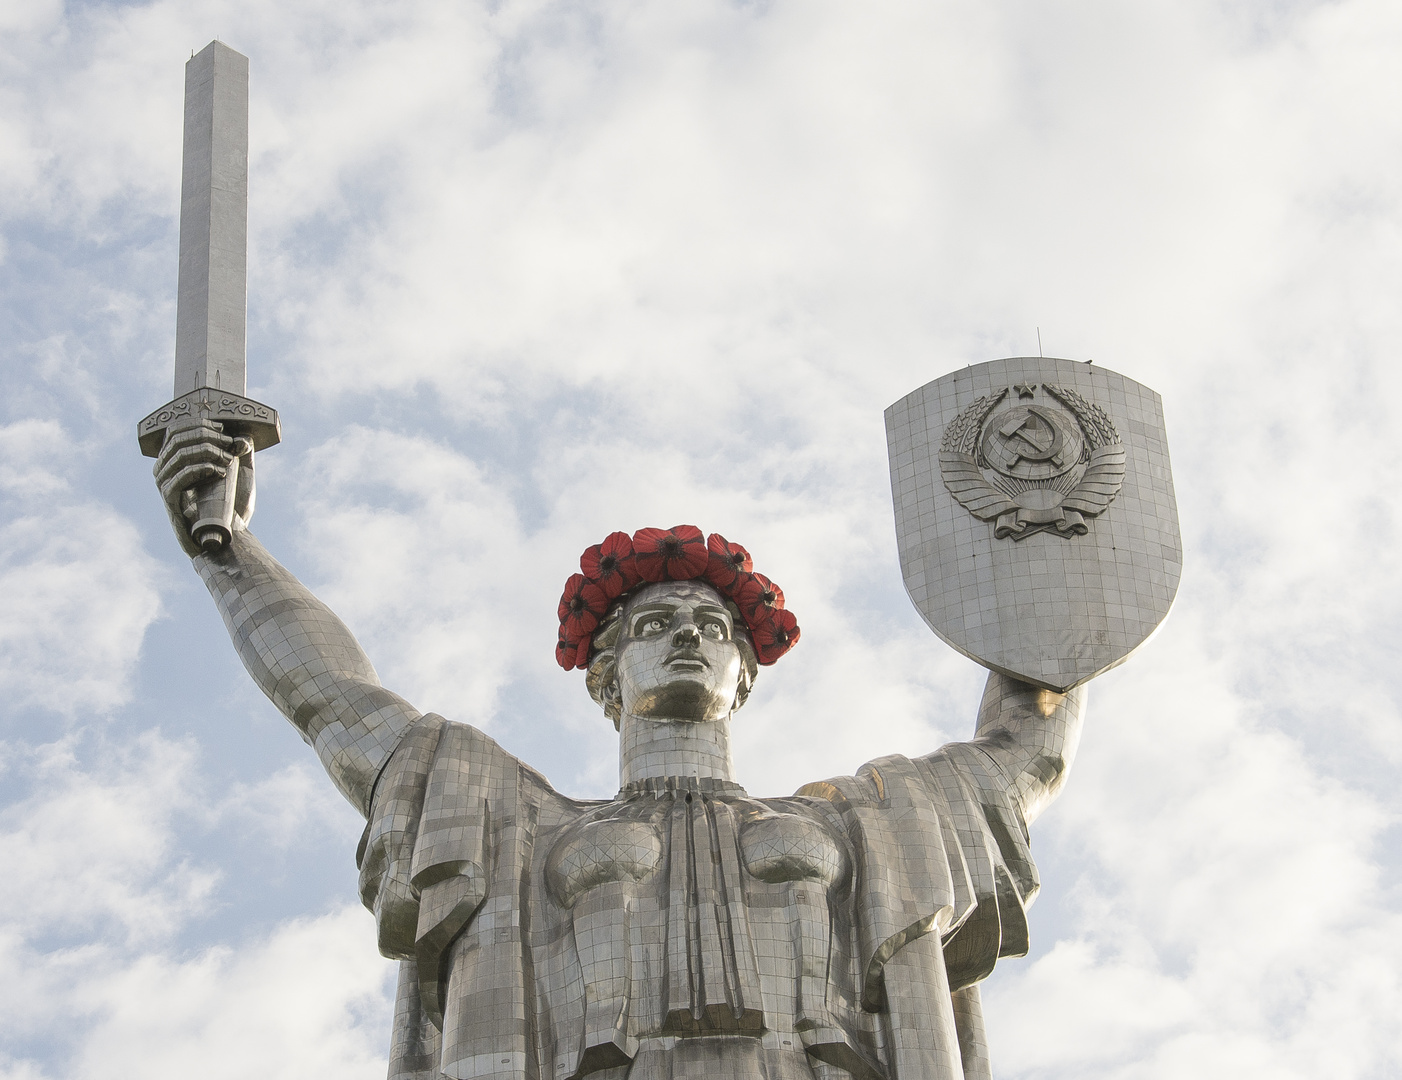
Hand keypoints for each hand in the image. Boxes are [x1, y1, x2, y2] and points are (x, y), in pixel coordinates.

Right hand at [153, 418, 255, 556]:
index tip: (223, 428)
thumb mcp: (239, 473)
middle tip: (229, 444)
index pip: (176, 430)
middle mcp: (164, 470)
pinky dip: (201, 469)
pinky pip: (178, 477)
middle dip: (206, 436)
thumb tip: (241, 436)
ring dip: (207, 451)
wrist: (228, 538)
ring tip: (227, 459)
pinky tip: (220, 471)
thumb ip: (239, 453)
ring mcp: (164, 485)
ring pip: (178, 455)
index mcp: (175, 460)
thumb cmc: (230, 507)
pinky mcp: (169, 501)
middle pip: (177, 439)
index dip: (198, 423)